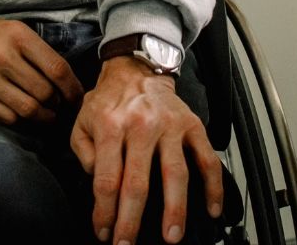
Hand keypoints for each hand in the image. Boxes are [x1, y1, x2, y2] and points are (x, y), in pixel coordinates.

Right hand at [0, 14, 85, 123]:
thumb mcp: (12, 30)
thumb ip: (37, 51)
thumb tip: (66, 80)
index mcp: (18, 36)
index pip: (57, 69)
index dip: (72, 88)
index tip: (77, 98)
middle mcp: (3, 56)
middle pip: (45, 93)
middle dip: (57, 104)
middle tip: (59, 107)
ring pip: (28, 109)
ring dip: (43, 117)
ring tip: (46, 115)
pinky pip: (7, 117)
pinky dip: (19, 120)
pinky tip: (21, 115)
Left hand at [69, 57, 224, 244]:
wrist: (136, 69)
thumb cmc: (108, 101)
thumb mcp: (82, 122)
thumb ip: (84, 154)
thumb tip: (99, 186)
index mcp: (110, 126)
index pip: (106, 179)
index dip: (105, 211)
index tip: (104, 232)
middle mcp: (141, 126)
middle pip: (138, 182)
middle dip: (133, 220)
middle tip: (129, 244)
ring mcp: (170, 126)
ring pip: (175, 173)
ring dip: (174, 209)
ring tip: (172, 235)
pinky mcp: (193, 125)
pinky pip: (207, 159)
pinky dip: (214, 186)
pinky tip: (212, 208)